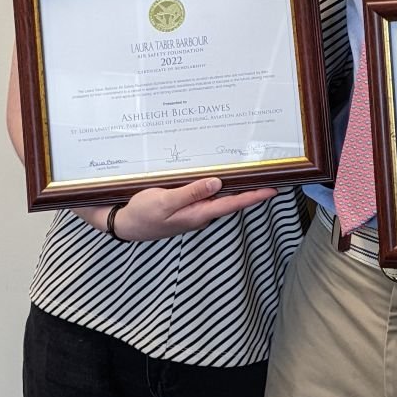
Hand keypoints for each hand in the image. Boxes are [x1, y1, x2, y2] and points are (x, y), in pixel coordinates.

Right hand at [76, 176, 276, 241]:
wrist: (124, 224)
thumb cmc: (142, 214)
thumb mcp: (164, 201)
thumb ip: (191, 192)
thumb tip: (217, 184)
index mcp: (198, 214)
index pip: (233, 204)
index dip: (254, 196)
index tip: (273, 189)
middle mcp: (200, 214)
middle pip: (230, 201)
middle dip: (249, 189)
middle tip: (268, 174)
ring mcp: (194, 211)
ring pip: (219, 198)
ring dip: (234, 187)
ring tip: (251, 172)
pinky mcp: (186, 207)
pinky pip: (206, 195)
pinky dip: (216, 186)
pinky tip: (219, 176)